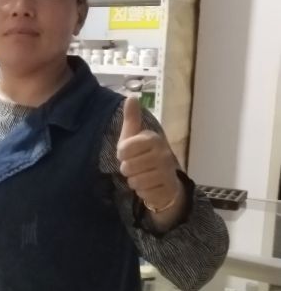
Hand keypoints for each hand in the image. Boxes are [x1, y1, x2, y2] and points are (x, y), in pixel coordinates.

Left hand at [116, 97, 180, 211]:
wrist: (165, 180)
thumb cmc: (144, 156)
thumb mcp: (134, 137)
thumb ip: (132, 118)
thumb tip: (132, 96)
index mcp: (153, 139)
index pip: (123, 149)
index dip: (122, 154)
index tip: (128, 153)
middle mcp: (163, 153)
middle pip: (127, 167)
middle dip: (128, 170)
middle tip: (137, 167)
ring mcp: (167, 172)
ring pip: (135, 181)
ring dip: (135, 182)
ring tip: (143, 176)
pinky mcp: (168, 189)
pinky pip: (143, 194)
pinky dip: (143, 193)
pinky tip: (150, 186)